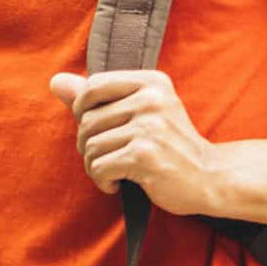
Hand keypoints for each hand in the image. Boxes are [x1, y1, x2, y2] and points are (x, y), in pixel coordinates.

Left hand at [48, 70, 221, 217]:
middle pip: (88, 118)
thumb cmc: (170, 145)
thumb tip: (55, 81)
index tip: (94, 128)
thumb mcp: (140, 112)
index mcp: (151, 81)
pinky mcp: (144, 155)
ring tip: (113, 171)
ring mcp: (149, 126)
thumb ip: (97, 96)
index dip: (82, 108)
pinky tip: (116, 184)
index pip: (93, 85)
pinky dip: (102, 180)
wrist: (210, 178)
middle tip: (107, 157)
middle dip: (88, 143)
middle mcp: (151, 99)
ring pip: (91, 145)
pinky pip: (99, 166)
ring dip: (95, 165)